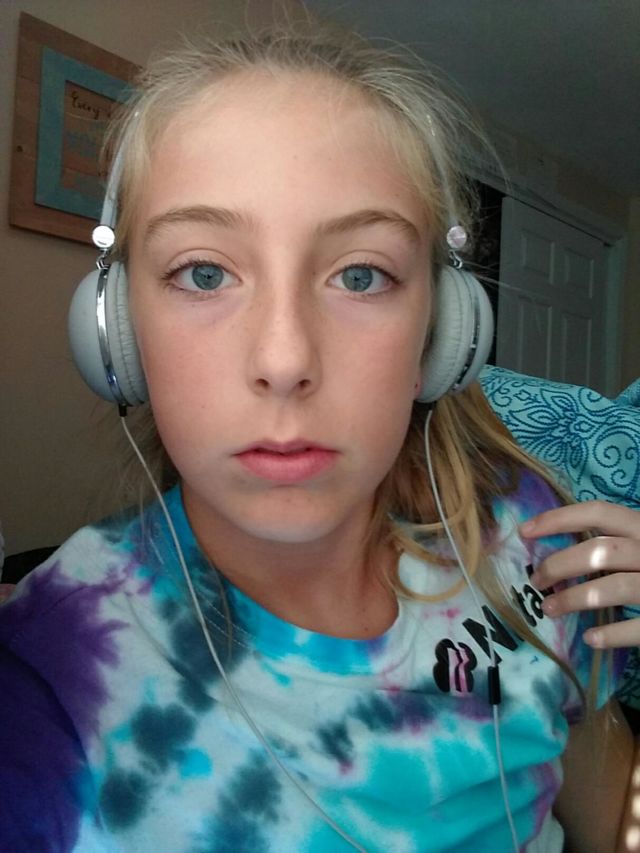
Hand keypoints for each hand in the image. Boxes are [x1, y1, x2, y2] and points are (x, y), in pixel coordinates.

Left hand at [519, 501, 639, 648]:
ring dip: (575, 599)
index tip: (524, 530)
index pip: (599, 512)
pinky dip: (613, 633)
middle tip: (535, 580)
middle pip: (601, 550)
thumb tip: (561, 548)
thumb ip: (615, 541)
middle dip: (560, 564)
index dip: (559, 518)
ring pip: (615, 587)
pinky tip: (591, 638)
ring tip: (550, 609)